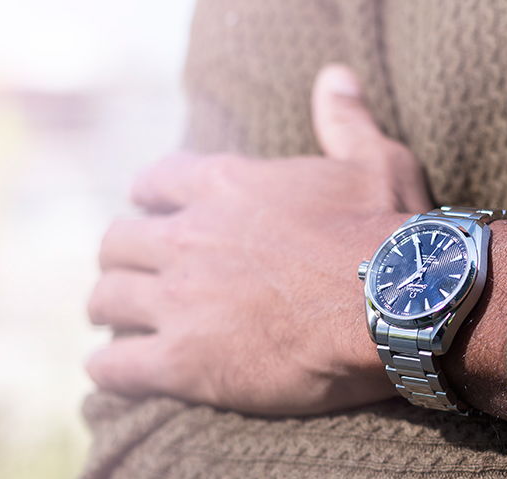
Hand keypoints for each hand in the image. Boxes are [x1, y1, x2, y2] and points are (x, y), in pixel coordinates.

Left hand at [86, 65, 432, 414]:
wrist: (399, 307)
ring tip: (122, 327)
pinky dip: (111, 370)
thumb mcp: (375, 164)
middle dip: (122, 261)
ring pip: (107, 301)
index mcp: (226, 185)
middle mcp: (189, 236)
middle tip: (136, 279)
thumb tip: (336, 77)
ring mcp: (180, 300)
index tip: (154, 215)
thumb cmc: (389, 236)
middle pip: (116, 244)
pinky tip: (119, 373)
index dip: (149, 200)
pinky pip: (115, 366)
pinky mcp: (184, 362)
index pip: (153, 183)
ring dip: (112, 312)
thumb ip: (345, 121)